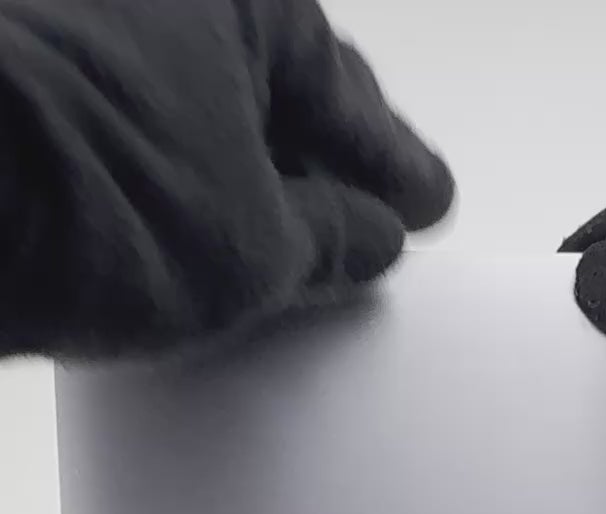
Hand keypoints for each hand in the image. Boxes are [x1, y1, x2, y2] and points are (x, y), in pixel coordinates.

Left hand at [0, 0, 453, 358]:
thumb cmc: (96, 193)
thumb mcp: (257, 248)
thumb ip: (331, 239)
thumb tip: (367, 236)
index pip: (341, 92)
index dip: (391, 164)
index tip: (422, 208)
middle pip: (261, 83)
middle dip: (315, 157)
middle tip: (361, 222)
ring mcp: (79, 30)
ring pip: (189, 102)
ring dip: (235, 168)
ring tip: (271, 246)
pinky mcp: (23, 83)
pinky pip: (124, 127)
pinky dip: (163, 173)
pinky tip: (177, 230)